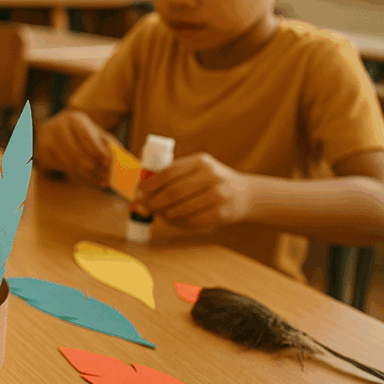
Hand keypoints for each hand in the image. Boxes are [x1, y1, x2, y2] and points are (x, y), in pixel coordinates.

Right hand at [35, 110, 116, 187]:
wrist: (52, 130)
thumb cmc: (78, 132)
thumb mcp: (93, 131)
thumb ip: (107, 142)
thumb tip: (120, 157)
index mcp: (73, 119)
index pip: (85, 136)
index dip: (97, 150)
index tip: (107, 163)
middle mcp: (57, 128)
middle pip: (76, 152)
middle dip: (93, 167)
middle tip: (106, 178)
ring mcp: (47, 141)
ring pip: (69, 163)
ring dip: (87, 175)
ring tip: (101, 182)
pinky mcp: (42, 154)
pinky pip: (62, 168)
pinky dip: (77, 175)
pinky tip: (88, 178)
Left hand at [137, 153, 251, 228]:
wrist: (245, 194)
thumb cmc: (212, 181)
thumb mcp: (197, 169)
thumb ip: (172, 176)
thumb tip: (140, 193)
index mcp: (201, 161)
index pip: (169, 172)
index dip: (150, 184)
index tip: (138, 192)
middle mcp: (211, 176)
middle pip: (173, 192)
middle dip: (154, 202)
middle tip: (144, 207)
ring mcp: (218, 195)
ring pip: (181, 209)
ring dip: (165, 214)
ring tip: (159, 214)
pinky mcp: (222, 214)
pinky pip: (192, 221)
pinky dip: (178, 223)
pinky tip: (174, 220)